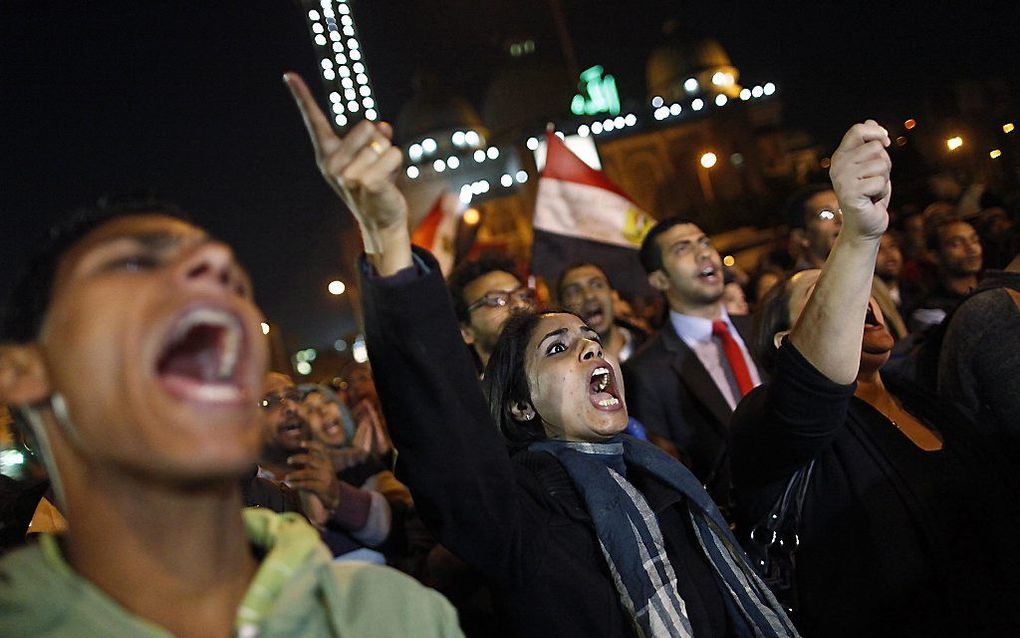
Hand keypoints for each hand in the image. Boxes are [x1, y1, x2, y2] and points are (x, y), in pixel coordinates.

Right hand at [284, 72, 411, 268]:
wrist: (381, 221)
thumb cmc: (376, 186)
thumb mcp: (374, 157)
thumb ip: (376, 137)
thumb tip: (383, 126)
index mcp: (328, 154)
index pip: (314, 119)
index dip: (302, 96)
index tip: (289, 74)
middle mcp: (332, 163)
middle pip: (367, 126)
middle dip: (380, 142)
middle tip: (377, 167)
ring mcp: (346, 175)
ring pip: (382, 142)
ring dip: (390, 157)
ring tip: (382, 177)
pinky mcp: (365, 183)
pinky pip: (393, 154)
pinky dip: (397, 164)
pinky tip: (388, 182)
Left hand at [286, 440, 340, 511]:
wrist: (334, 498)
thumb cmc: (322, 482)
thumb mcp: (320, 470)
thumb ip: (311, 463)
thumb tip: (296, 456)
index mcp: (326, 461)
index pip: (321, 449)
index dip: (311, 444)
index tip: (301, 443)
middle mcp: (327, 467)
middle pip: (311, 459)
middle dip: (298, 458)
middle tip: (288, 460)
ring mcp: (326, 477)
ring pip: (307, 473)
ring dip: (294, 475)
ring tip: (286, 478)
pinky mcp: (323, 487)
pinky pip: (307, 484)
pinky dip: (297, 484)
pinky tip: (290, 485)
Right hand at [829, 120, 891, 240]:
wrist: (865, 224)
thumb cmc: (871, 194)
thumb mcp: (872, 164)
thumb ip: (870, 144)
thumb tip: (870, 121)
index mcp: (841, 155)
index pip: (858, 129)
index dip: (877, 132)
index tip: (885, 143)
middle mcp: (837, 165)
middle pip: (875, 147)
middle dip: (884, 163)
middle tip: (874, 179)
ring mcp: (841, 179)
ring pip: (880, 164)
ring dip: (884, 179)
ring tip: (872, 190)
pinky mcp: (849, 193)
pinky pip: (879, 181)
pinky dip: (881, 192)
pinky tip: (871, 200)